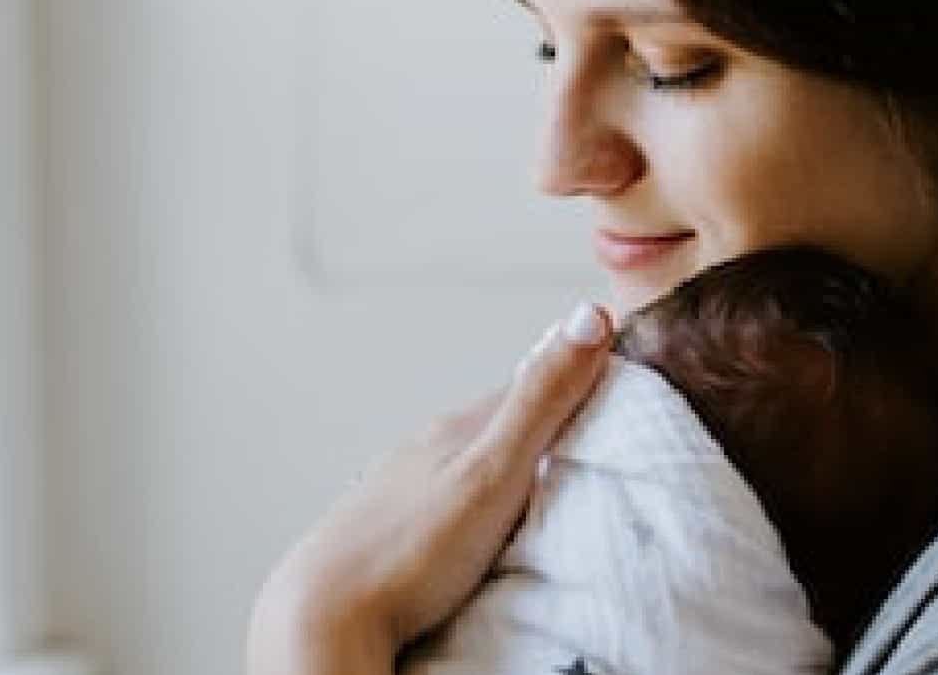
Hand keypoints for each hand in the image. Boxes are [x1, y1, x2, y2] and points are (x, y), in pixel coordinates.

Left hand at [247, 303, 612, 674]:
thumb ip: (540, 400)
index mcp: (455, 429)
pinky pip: (447, 501)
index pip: (530, 384)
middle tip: (591, 442)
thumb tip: (588, 316)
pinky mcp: (391, 531)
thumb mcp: (492, 471)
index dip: (575, 381)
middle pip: (500, 424)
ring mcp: (403, 489)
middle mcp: (425, 450)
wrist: (320, 620)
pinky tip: (481, 527)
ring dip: (509, 467)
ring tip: (543, 487)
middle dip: (544, 426)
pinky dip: (476, 504)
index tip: (617, 388)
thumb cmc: (408, 553)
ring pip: (470, 462)